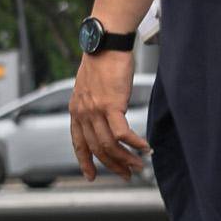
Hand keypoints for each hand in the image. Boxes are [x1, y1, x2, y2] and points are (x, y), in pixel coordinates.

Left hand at [68, 47, 147, 179]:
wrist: (106, 44)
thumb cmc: (103, 61)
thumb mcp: (91, 87)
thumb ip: (94, 104)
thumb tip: (107, 116)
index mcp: (76, 110)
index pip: (79, 143)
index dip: (85, 162)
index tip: (91, 176)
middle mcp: (82, 113)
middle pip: (97, 148)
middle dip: (113, 165)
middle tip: (127, 174)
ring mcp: (95, 110)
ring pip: (109, 145)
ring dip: (126, 158)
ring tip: (139, 164)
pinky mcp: (111, 105)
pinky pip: (122, 133)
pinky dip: (135, 143)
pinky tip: (145, 147)